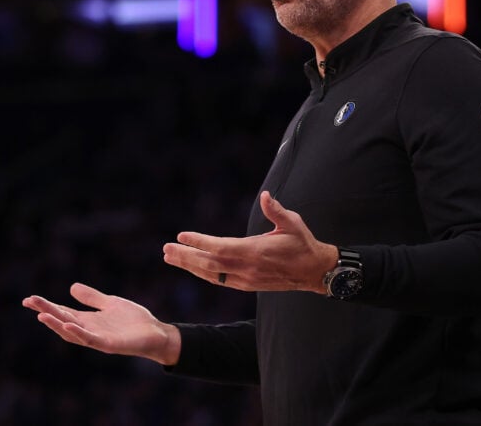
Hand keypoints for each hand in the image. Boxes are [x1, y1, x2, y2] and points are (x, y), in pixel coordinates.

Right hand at [21, 283, 180, 364]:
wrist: (155, 333)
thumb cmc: (134, 321)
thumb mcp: (110, 303)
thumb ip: (92, 298)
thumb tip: (71, 287)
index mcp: (89, 319)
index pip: (63, 311)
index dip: (46, 306)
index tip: (29, 299)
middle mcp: (89, 329)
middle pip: (62, 320)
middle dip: (46, 311)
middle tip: (29, 301)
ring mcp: (97, 338)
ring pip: (71, 332)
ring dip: (56, 324)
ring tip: (42, 315)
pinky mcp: (109, 344)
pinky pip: (90, 339)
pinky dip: (77, 332)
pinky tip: (67, 324)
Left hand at [162, 191, 337, 293]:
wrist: (314, 271)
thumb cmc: (303, 243)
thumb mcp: (293, 223)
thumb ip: (276, 210)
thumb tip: (266, 195)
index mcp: (255, 251)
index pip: (220, 248)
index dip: (199, 242)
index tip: (181, 235)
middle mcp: (247, 268)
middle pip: (209, 264)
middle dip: (186, 256)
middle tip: (165, 249)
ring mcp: (246, 279)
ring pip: (211, 274)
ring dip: (189, 266)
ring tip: (171, 258)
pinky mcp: (248, 284)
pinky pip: (219, 280)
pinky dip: (203, 273)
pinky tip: (192, 268)